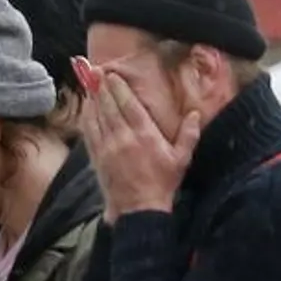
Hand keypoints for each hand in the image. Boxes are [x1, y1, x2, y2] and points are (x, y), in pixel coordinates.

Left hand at [79, 70, 199, 217]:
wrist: (139, 209)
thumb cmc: (162, 183)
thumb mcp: (181, 159)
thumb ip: (188, 135)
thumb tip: (195, 114)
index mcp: (145, 135)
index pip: (128, 105)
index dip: (118, 88)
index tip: (111, 75)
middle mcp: (123, 138)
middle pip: (109, 107)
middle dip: (102, 88)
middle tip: (94, 72)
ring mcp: (107, 148)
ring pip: (97, 118)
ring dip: (92, 100)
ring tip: (88, 84)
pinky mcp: (97, 158)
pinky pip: (89, 133)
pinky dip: (86, 119)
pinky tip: (85, 109)